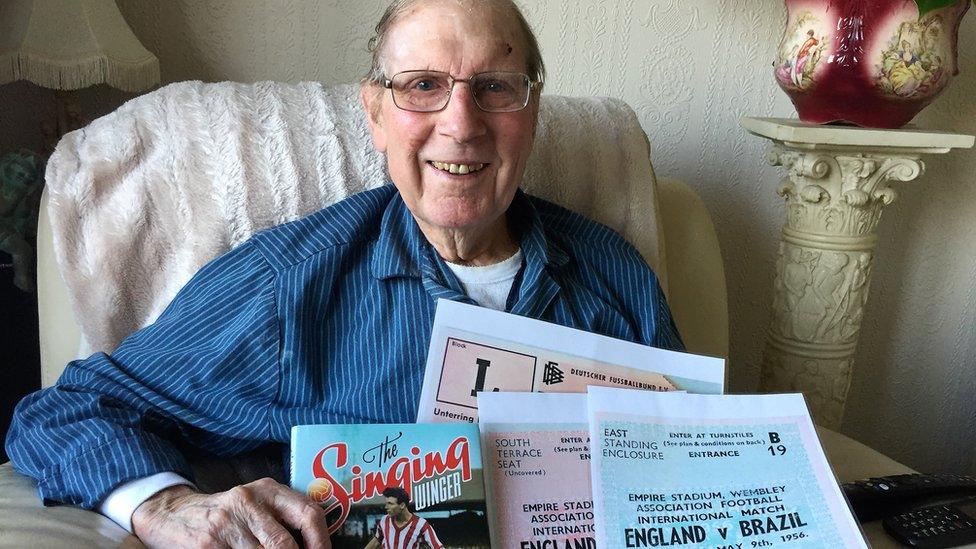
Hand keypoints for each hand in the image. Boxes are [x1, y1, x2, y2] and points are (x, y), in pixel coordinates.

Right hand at [132, 478, 330, 548]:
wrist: (174, 514)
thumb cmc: (227, 513)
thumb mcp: (256, 503)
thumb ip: (283, 516)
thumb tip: (315, 543)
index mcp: (268, 490)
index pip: (308, 513)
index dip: (321, 541)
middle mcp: (249, 501)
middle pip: (285, 543)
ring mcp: (227, 523)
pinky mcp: (209, 543)